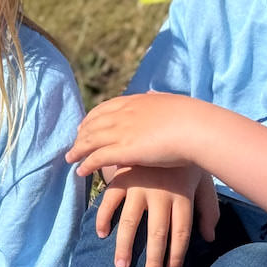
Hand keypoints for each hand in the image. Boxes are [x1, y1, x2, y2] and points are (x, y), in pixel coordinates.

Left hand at [66, 92, 212, 176]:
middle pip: (94, 123)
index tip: (86, 124)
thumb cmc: (192, 119)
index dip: (93, 117)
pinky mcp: (123, 150)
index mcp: (137, 101)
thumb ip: (159, 101)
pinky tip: (80, 171)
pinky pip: (97, 157)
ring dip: (78, 149)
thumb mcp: (171, 102)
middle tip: (75, 142)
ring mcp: (122, 131)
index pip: (107, 107)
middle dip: (82, 134)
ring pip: (91, 140)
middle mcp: (124, 114)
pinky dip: (86, 163)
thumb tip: (155, 95)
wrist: (196, 128)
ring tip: (70, 158)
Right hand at [97, 165, 217, 266]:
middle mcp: (161, 194)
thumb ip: (209, 210)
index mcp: (182, 195)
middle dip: (154, 258)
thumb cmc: (188, 159)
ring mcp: (140, 186)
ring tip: (121, 266)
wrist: (169, 125)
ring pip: (131, 221)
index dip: (177, 255)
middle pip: (158, 233)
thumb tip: (209, 238)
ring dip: (124, 246)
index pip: (181, 232)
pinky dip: (103, 217)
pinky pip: (110, 200)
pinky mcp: (123, 177)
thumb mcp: (204, 181)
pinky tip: (101, 234)